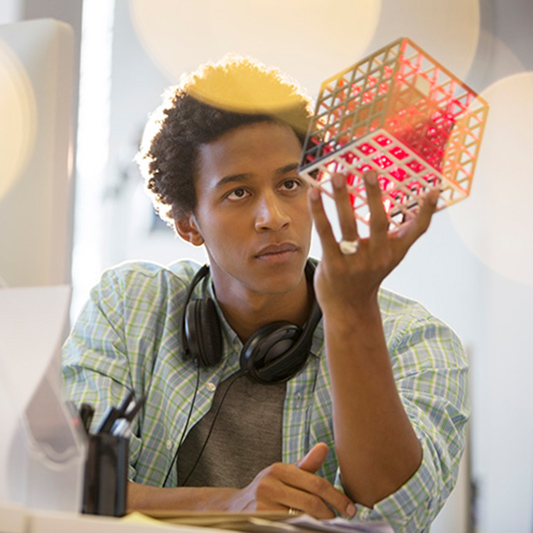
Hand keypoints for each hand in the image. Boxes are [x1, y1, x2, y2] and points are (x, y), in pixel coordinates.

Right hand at [227, 443, 355, 518]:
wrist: (235, 507)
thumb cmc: (268, 489)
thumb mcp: (284, 473)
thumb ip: (306, 465)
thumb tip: (324, 447)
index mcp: (278, 470)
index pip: (315, 483)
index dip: (336, 497)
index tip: (350, 507)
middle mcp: (269, 486)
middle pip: (311, 502)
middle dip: (331, 513)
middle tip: (341, 519)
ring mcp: (262, 506)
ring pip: (302, 518)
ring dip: (320, 524)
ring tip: (328, 525)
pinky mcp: (259, 521)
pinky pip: (289, 526)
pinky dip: (304, 528)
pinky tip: (310, 528)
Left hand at [308, 170, 438, 312]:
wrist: (349, 308)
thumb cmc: (368, 275)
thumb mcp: (389, 257)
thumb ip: (401, 235)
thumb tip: (424, 206)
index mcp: (393, 252)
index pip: (416, 231)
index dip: (427, 212)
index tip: (433, 190)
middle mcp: (377, 257)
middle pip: (379, 223)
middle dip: (375, 196)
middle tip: (370, 171)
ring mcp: (354, 262)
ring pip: (348, 226)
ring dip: (343, 199)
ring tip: (338, 176)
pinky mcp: (333, 264)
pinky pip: (326, 234)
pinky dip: (319, 212)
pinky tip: (313, 193)